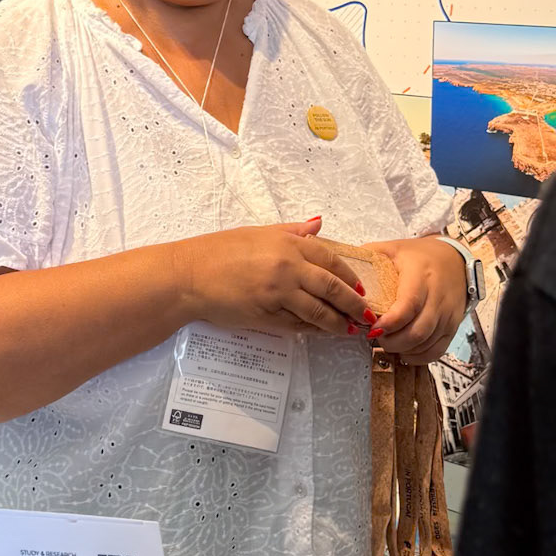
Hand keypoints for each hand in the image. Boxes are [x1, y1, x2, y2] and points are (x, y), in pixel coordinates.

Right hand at [175, 216, 368, 335]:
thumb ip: (292, 230)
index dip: (349, 275)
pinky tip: (323, 333)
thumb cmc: (219, 251)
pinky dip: (314, 329)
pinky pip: (298, 324)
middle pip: (332, 286)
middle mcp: (288, 266)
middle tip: (366, 314)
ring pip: (319, 310)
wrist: (189, 275)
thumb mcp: (259, 232)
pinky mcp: (267, 315)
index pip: (331, 259)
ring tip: (351, 330)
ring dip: (339, 322)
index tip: (360, 287)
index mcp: (288, 243)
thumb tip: (319, 223)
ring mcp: (278, 292)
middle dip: (353, 303)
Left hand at [358, 234, 468, 361]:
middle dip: (392, 341)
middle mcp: (438, 296)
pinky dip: (417, 356)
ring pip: (426, 344)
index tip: (371, 328)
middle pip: (417, 331)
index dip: (389, 323)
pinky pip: (436, 351)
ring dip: (403, 349)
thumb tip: (338, 269)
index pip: (408, 305)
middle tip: (375, 336)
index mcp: (421, 275)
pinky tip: (404, 350)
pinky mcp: (452, 326)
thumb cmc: (420, 256)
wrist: (455, 260)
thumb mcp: (392, 249)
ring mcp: (447, 314)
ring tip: (387, 342)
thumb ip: (366, 257)